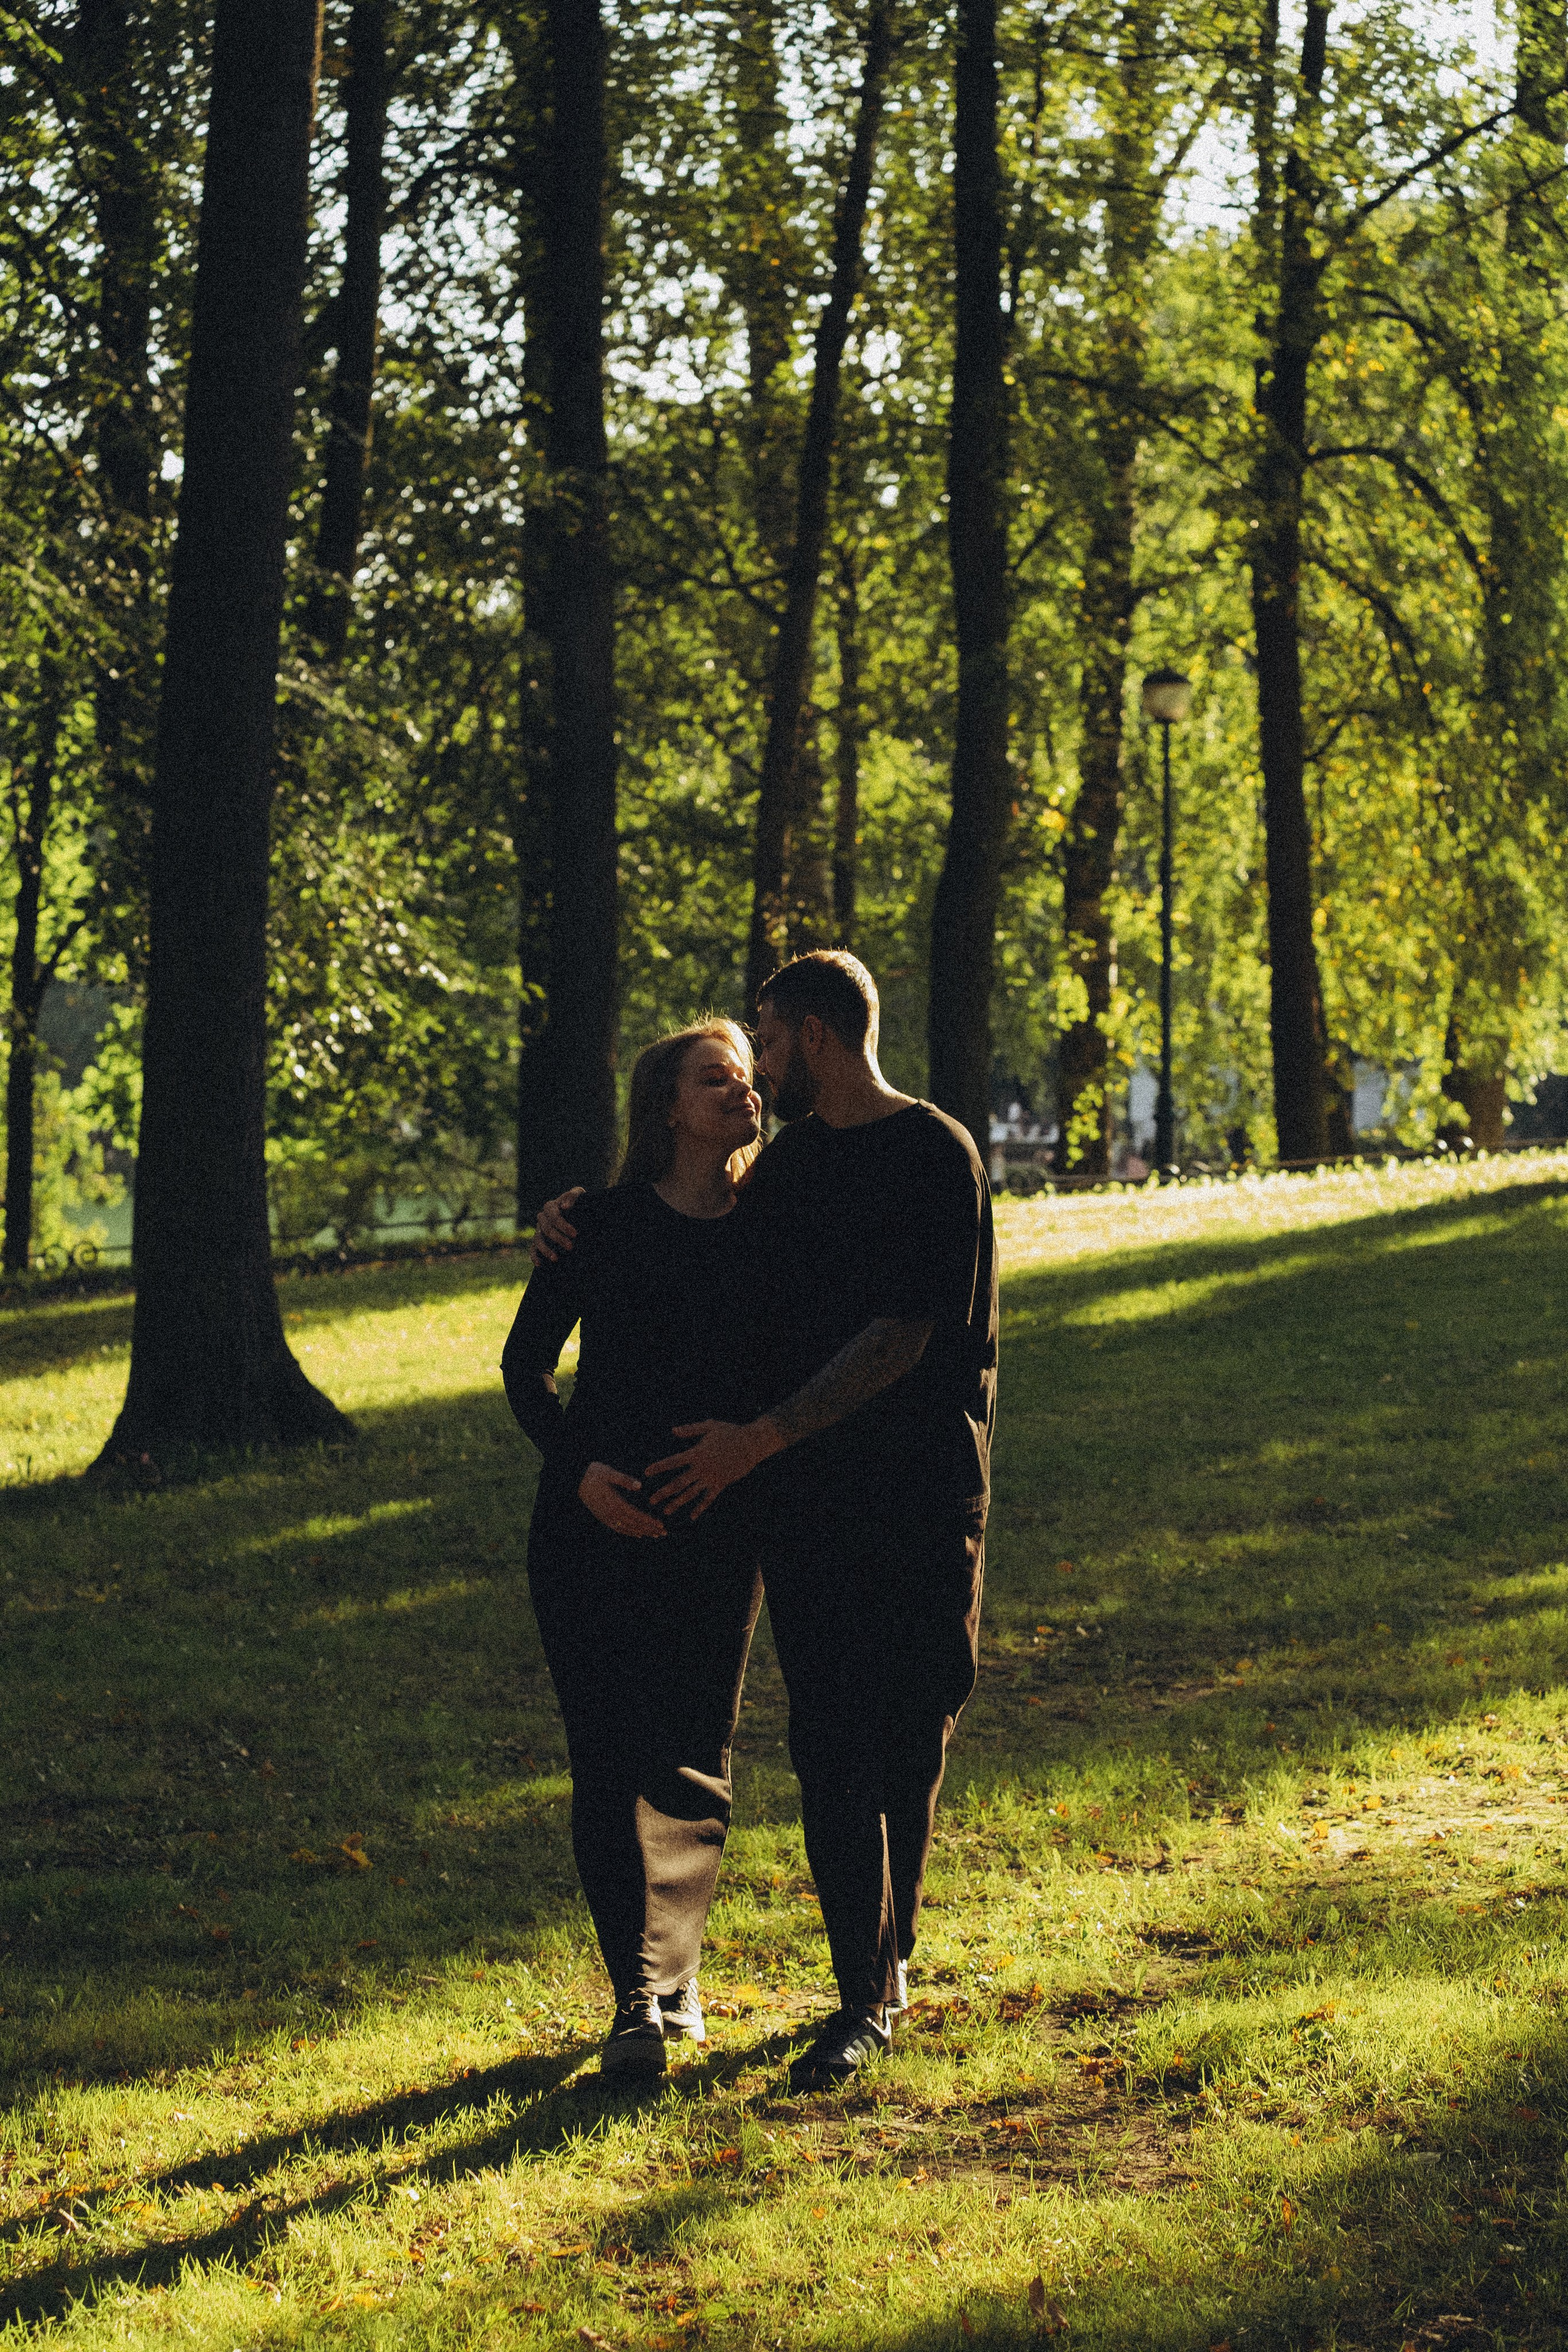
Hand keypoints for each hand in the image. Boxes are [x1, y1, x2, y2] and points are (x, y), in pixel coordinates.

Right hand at [529, 1186, 584, 1266]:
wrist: (577, 1213)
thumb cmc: (578, 1203)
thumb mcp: (579, 1195)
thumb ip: (572, 1196)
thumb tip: (564, 1206)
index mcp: (550, 1207)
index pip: (554, 1216)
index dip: (563, 1225)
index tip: (575, 1234)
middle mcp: (542, 1218)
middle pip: (547, 1229)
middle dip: (559, 1239)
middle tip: (571, 1247)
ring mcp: (538, 1229)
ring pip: (538, 1240)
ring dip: (546, 1250)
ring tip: (556, 1259)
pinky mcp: (537, 1240)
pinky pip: (532, 1249)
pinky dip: (534, 1256)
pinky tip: (539, 1264)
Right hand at [578, 1461, 666, 1537]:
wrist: (576, 1480)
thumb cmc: (594, 1473)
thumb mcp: (609, 1472)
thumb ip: (624, 1479)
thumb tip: (640, 1486)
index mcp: (614, 1502)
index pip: (635, 1515)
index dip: (648, 1521)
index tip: (661, 1525)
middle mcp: (610, 1513)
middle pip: (633, 1524)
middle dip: (649, 1529)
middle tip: (663, 1533)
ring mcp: (606, 1516)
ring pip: (627, 1528)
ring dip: (642, 1532)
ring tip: (654, 1534)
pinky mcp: (602, 1517)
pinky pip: (618, 1528)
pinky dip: (629, 1532)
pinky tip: (638, 1534)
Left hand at [646, 1418, 783, 1518]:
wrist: (751, 1444)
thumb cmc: (730, 1432)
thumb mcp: (710, 1426)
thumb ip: (690, 1430)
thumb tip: (673, 1431)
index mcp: (696, 1453)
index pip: (672, 1462)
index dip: (659, 1467)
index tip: (646, 1472)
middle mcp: (701, 1468)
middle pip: (678, 1483)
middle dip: (663, 1492)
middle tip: (651, 1501)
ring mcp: (711, 1478)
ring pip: (691, 1493)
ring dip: (677, 1503)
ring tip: (666, 1511)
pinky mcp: (721, 1484)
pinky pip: (708, 1498)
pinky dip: (700, 1507)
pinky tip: (691, 1516)